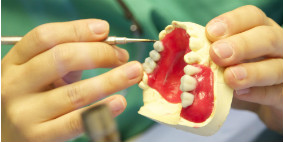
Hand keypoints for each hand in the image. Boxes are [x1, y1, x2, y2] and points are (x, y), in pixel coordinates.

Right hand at [2, 19, 142, 141]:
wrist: (11, 136)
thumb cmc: (34, 99)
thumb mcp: (43, 74)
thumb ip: (67, 58)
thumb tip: (108, 44)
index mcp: (15, 62)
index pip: (45, 37)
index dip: (77, 30)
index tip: (104, 29)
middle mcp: (14, 85)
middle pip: (61, 58)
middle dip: (99, 53)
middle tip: (122, 56)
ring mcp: (25, 113)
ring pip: (75, 92)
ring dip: (111, 80)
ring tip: (133, 73)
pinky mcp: (39, 136)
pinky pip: (76, 122)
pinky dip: (102, 110)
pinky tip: (119, 102)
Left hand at [206, 5, 282, 132]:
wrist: (264, 98)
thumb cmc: (240, 72)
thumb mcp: (226, 59)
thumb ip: (214, 54)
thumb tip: (191, 55)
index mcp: (259, 31)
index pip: (252, 17)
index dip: (232, 22)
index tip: (210, 32)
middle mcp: (277, 46)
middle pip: (268, 37)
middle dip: (242, 45)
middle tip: (217, 54)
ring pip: (278, 67)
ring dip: (252, 71)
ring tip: (230, 77)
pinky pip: (276, 93)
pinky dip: (257, 93)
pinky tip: (240, 94)